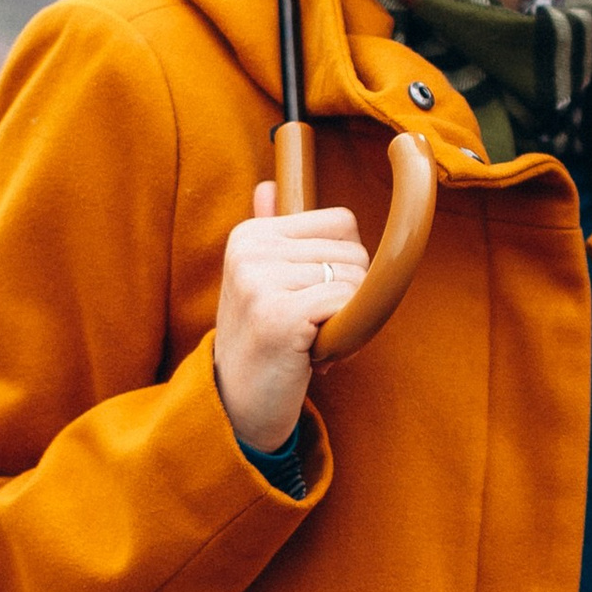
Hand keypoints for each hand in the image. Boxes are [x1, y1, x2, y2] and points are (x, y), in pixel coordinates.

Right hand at [214, 183, 368, 454]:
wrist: (237, 406)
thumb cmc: (262, 342)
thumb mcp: (260, 281)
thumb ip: (272, 235)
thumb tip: (269, 185)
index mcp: (250, 234)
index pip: (342, 221)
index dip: (345, 264)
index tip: (313, 297)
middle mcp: (251, 250)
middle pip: (354, 252)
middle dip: (348, 296)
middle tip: (312, 328)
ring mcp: (260, 281)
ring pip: (353, 281)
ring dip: (346, 320)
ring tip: (309, 342)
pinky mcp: (278, 315)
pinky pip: (345, 305)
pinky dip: (343, 336)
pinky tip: (313, 356)